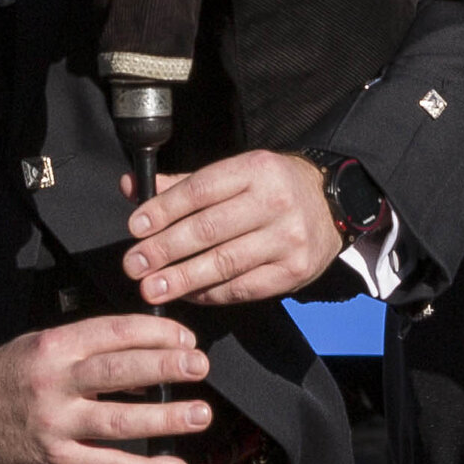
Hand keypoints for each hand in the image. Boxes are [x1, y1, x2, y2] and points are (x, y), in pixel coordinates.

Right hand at [0, 317, 209, 463]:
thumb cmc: (11, 376)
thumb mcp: (42, 345)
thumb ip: (89, 347)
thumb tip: (150, 355)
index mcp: (56, 346)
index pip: (113, 332)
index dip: (155, 333)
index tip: (185, 338)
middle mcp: (56, 382)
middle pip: (119, 371)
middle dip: (165, 367)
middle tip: (201, 365)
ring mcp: (56, 424)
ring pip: (119, 421)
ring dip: (164, 418)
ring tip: (200, 414)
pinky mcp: (56, 459)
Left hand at [122, 149, 341, 306]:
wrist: (332, 204)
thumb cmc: (272, 187)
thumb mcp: (235, 173)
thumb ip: (183, 184)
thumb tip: (131, 188)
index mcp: (255, 169)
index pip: (200, 190)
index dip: (164, 209)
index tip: (136, 227)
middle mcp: (275, 202)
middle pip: (209, 229)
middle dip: (165, 249)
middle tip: (134, 265)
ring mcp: (287, 239)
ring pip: (224, 263)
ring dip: (182, 278)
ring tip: (151, 288)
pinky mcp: (294, 271)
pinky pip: (243, 288)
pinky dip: (210, 294)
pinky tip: (188, 294)